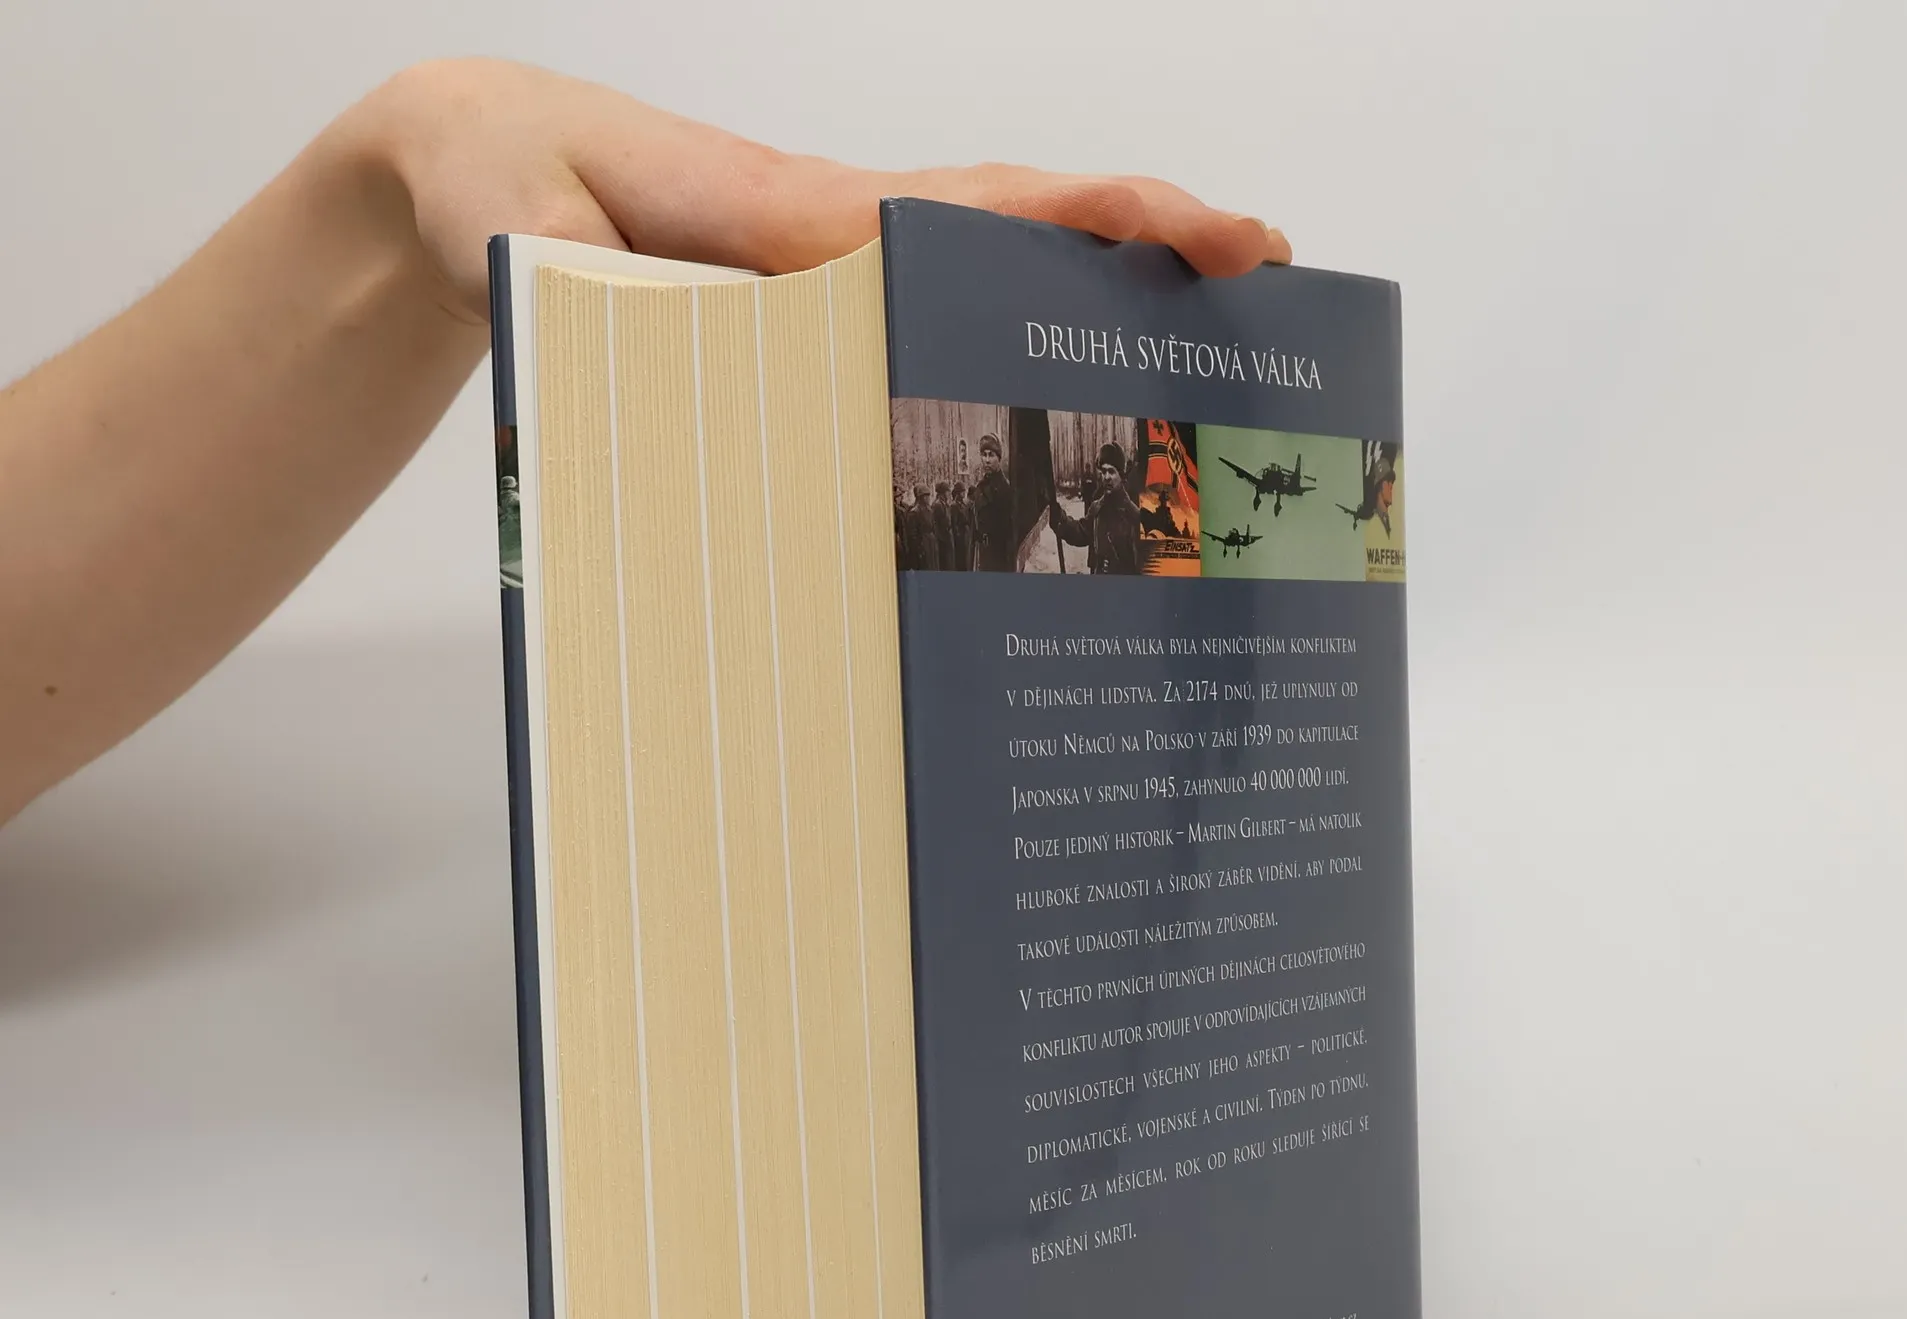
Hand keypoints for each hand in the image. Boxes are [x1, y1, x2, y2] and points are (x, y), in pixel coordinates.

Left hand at [342, 60, 1290, 324]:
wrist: (471, 168)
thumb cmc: (501, 183)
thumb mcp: (526, 231)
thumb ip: (586, 285)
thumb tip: (674, 346)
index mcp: (801, 216)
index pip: (983, 212)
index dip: (1100, 220)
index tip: (1209, 237)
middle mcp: (837, 235)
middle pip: (1021, 229)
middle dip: (1146, 250)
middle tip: (1267, 286)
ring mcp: (829, 270)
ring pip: (987, 271)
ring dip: (1094, 299)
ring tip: (1202, 354)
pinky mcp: (806, 305)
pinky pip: (924, 316)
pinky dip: (1004, 334)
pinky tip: (1048, 393)